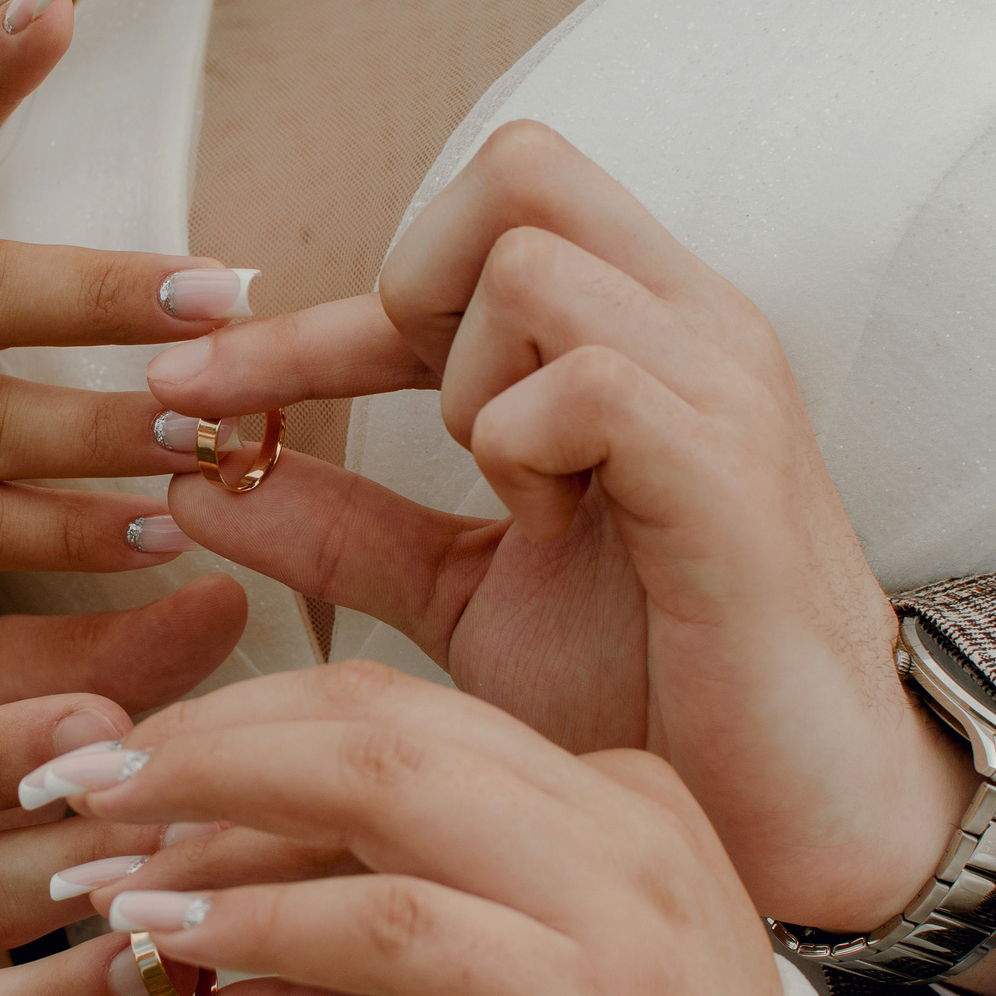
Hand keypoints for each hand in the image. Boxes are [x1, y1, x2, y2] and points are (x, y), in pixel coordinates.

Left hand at [31, 662, 783, 995]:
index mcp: (598, 798)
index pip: (387, 718)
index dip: (232, 732)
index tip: (116, 775)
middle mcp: (618, 819)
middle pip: (375, 722)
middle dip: (201, 744)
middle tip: (75, 787)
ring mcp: (625, 904)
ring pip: (386, 793)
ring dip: (212, 824)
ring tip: (97, 873)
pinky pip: (402, 928)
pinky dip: (271, 927)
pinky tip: (181, 946)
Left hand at [147, 121, 978, 936]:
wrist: (808, 823)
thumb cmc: (658, 692)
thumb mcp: (470, 597)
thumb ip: (347, 530)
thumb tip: (196, 479)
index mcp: (635, 338)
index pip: (460, 237)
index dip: (308, 316)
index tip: (187, 392)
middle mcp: (689, 326)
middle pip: (517, 172)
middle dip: (416, 286)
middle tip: (413, 426)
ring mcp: (720, 385)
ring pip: (534, 262)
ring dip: (471, 379)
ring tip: (507, 497)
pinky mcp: (732, 469)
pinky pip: (591, 375)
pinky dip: (525, 441)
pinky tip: (545, 522)